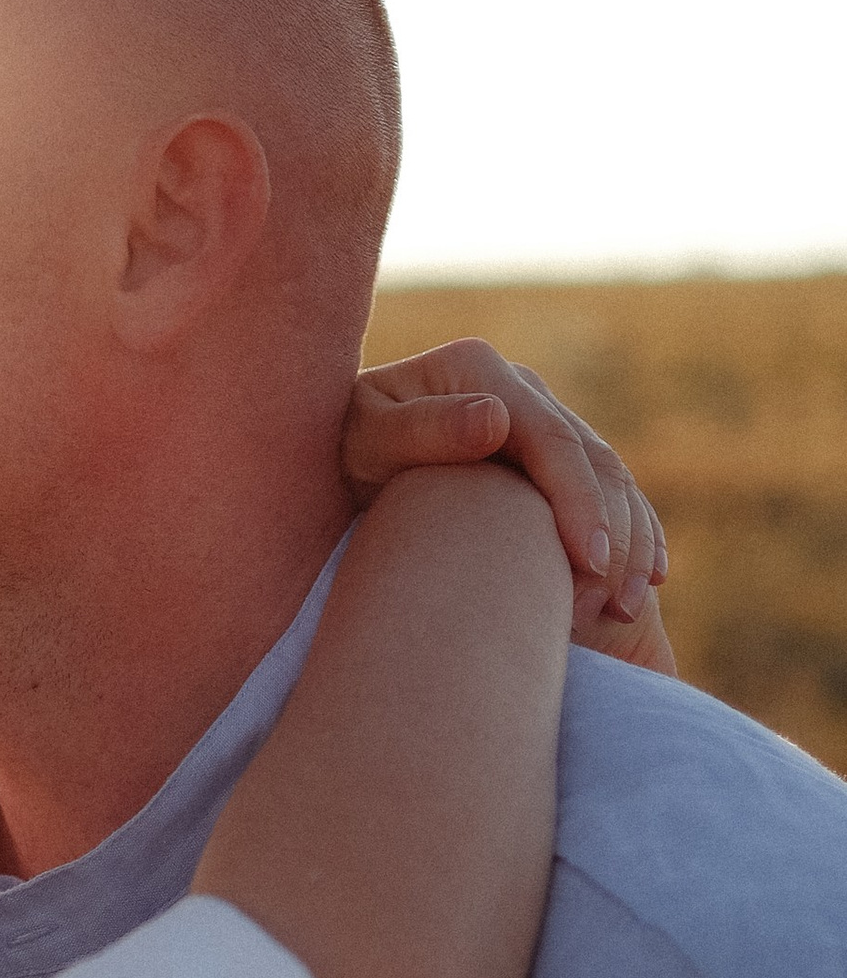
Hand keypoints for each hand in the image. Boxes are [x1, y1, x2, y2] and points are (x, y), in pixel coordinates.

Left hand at [342, 343, 675, 666]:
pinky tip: (644, 582)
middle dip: (615, 534)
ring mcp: (536, 416)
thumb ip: (422, 429)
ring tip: (626, 607)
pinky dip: (634, 534)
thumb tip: (496, 420)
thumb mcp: (365, 437)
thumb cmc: (340, 447)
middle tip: (610, 606)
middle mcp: (517, 386)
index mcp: (479, 370)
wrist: (333, 449)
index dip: (580, 503)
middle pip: (593, 460)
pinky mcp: (544, 452)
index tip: (591, 564)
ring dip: (632, 543)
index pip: (551, 439)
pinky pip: (607, 490)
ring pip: (611, 477)